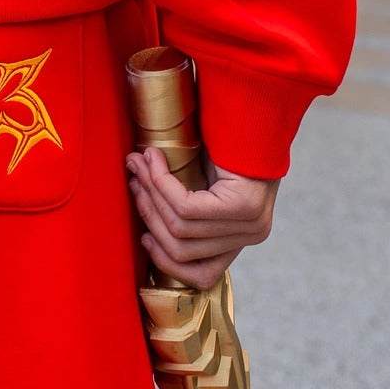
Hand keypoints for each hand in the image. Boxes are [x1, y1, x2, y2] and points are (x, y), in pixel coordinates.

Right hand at [126, 148, 277, 291]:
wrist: (257, 113)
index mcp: (244, 239)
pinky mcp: (242, 206)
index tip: (144, 236)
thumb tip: (139, 205)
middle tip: (132, 182)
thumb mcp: (204, 185)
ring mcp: (251, 223)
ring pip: (181, 228)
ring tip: (138, 168)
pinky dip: (162, 184)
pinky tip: (154, 161)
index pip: (202, 275)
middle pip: (183, 248)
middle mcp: (252, 235)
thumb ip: (182, 207)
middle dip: (149, 215)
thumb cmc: (228, 146)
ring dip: (151, 196)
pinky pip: (186, 206)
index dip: (165, 260)